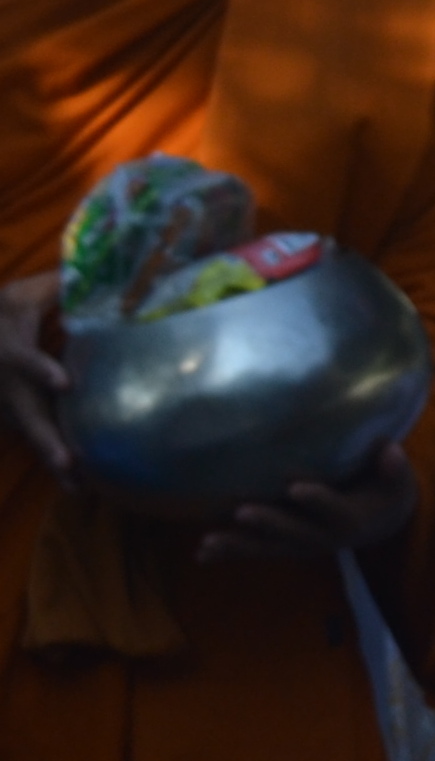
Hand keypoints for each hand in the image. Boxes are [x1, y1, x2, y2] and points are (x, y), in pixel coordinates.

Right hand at [0, 270, 67, 478]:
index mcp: (5, 345)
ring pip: (28, 435)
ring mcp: (5, 405)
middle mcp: (3, 382)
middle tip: (68, 463)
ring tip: (78, 488)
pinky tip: (80, 489)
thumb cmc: (0, 313)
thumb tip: (99, 271)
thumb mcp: (22, 294)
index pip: (18, 359)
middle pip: (22, 412)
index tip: (63, 383)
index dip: (37, 370)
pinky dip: (55, 467)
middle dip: (44, 439)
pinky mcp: (14, 420)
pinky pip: (35, 443)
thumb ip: (58, 286)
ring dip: (51, 462)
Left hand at [199, 438, 416, 563]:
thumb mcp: (397, 480)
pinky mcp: (286, 545)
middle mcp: (324, 537)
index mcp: (352, 519)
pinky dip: (230, 553)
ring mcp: (302, 544)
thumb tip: (390, 451)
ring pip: (269, 547)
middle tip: (242, 512)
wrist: (382, 522)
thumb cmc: (386, 491)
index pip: (334, 510)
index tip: (296, 488)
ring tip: (209, 542)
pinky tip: (201, 554)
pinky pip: (258, 550)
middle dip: (269, 523)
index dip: (317, 500)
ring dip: (239, 545)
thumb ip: (392, 468)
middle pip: (294, 532)